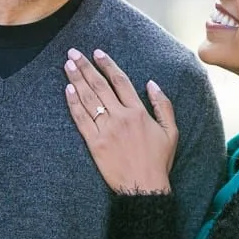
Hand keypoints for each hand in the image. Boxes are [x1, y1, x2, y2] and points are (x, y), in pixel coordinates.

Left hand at [63, 48, 177, 194]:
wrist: (144, 186)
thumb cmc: (158, 160)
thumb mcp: (171, 131)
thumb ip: (162, 105)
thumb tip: (151, 84)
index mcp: (138, 112)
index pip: (120, 81)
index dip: (107, 65)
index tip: (97, 53)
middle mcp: (120, 117)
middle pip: (100, 86)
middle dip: (86, 67)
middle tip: (74, 52)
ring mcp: (106, 130)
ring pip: (88, 99)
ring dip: (76, 80)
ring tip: (68, 65)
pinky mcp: (94, 143)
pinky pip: (81, 119)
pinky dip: (73, 103)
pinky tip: (67, 90)